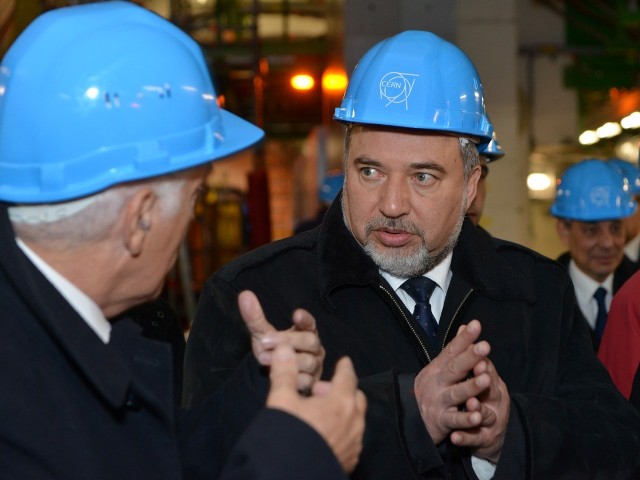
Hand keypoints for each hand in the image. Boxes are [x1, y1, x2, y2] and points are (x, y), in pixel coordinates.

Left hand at [238, 290, 324, 392]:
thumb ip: (255, 317)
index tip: (296, 314)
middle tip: (266, 341)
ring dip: (288, 361)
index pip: (309, 323)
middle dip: (288, 341)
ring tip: (265, 359)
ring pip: (309, 362)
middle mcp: (314, 347)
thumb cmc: (272, 348)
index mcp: (306, 331)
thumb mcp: (262, 333)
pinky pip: (307, 380)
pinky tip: (280, 377)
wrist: (274, 373)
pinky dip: (294, 379)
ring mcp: (315, 365)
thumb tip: (245, 294)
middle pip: (309, 341)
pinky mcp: (312, 382)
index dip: (304, 319)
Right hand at [267, 344, 366, 472]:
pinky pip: (352, 439)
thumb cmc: (288, 435)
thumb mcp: (281, 400)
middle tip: (320, 392)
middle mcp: (353, 423)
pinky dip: (343, 430)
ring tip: (320, 414)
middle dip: (342, 390)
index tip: (344, 361)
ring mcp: (354, 444)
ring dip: (343, 411)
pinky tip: (325, 435)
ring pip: (355, 420)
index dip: (344, 367)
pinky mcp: (350, 461)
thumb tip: (284, 348)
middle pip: (356, 398)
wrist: (289, 474)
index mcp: (341, 403)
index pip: (348, 377)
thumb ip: (284, 372)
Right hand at [413, 320, 494, 444]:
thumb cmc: (433, 389)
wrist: (411, 419)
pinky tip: (477, 416)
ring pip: (456, 393)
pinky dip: (466, 419)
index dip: (464, 339)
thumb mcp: (439, 368)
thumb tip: (465, 326)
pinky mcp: (441, 421)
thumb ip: (454, 350)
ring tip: (486, 379)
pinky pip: (455, 420)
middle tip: (485, 347)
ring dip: (471, 387)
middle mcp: (437, 382)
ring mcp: (438, 401)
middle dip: (470, 357)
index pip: (451, 350)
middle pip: (454, 368)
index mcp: (438, 368)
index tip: (476, 325)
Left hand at [451, 355, 509, 463]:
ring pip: (484, 415)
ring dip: (476, 409)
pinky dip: (464, 437)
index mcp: (492, 383)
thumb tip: (464, 326)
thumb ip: (471, 354)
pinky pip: (472, 439)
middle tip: (481, 372)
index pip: (487, 369)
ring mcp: (490, 421)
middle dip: (481, 381)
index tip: (479, 348)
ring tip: (471, 404)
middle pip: (489, 390)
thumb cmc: (485, 397)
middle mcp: (494, 401)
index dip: (481, 360)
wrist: (492, 433)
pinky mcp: (482, 439)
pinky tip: (454, 437)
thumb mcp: (481, 375)